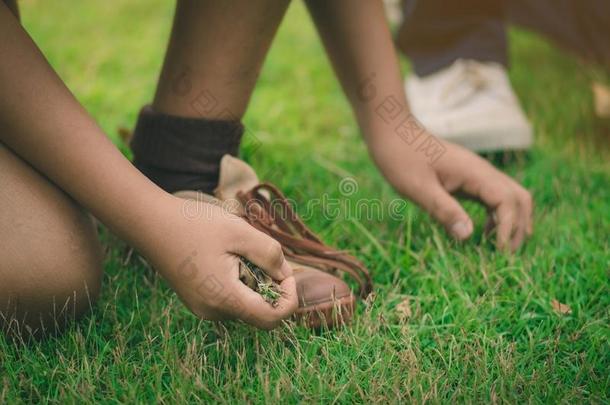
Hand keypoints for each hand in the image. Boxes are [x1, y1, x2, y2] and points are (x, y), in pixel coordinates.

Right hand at [141, 196, 297, 328]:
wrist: (151, 223)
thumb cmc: (194, 224)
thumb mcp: (240, 232)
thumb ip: (269, 254)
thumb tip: (285, 274)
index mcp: (224, 299)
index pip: (272, 319)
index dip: (289, 298)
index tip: (287, 272)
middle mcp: (213, 312)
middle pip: (260, 311)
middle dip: (271, 285)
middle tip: (260, 253)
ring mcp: (204, 308)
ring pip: (246, 304)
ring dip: (255, 281)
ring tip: (238, 252)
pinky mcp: (198, 301)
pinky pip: (230, 298)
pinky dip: (240, 281)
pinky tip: (226, 257)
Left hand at [369, 134, 532, 251]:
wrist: (393, 135)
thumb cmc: (402, 160)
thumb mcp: (418, 188)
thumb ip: (443, 210)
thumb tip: (468, 235)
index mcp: (474, 172)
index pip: (508, 201)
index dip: (509, 228)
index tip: (499, 252)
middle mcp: (483, 171)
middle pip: (519, 198)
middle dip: (518, 227)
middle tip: (505, 255)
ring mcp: (478, 174)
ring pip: (511, 197)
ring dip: (511, 222)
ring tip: (498, 249)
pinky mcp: (469, 178)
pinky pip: (494, 198)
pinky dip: (497, 216)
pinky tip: (483, 233)